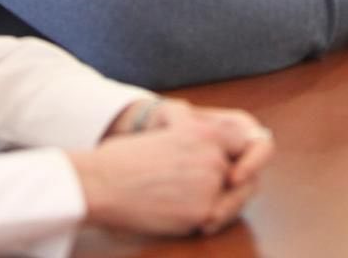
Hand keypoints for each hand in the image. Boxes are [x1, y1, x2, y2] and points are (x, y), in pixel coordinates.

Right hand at [83, 101, 274, 235]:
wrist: (101, 184)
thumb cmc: (124, 158)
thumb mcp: (165, 127)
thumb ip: (190, 127)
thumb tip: (200, 125)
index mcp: (207, 131)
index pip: (246, 145)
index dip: (240, 159)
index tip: (232, 171)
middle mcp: (215, 156)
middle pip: (241, 176)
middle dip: (229, 187)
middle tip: (212, 195)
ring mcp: (211, 185)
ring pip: (230, 201)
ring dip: (218, 205)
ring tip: (191, 206)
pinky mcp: (202, 212)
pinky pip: (214, 220)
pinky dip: (202, 222)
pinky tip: (179, 217)